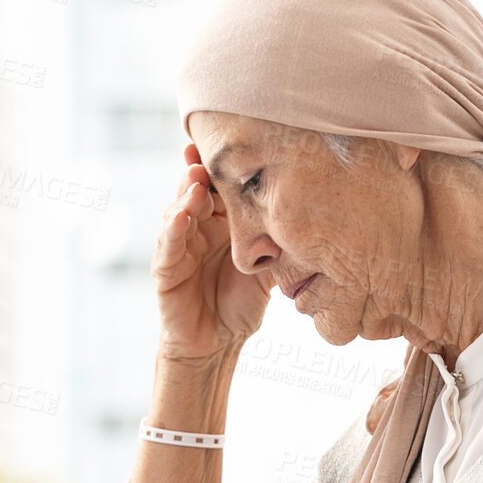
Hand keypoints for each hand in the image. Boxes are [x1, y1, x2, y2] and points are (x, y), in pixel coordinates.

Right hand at [155, 142, 275, 363]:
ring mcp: (180, 245)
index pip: (221, 187)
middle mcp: (199, 227)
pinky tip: (180, 215)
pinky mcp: (165, 269)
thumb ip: (280, 244)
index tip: (232, 140)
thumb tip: (316, 220)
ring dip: (185, 193)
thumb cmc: (242, 301)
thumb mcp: (269, 268)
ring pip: (179, 211)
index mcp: (223, 222)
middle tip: (205, 149)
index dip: (223, 166)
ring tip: (195, 176)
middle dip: (199, 168)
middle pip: (196, 190)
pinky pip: (168, 246)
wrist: (218, 342)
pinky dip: (172, 229)